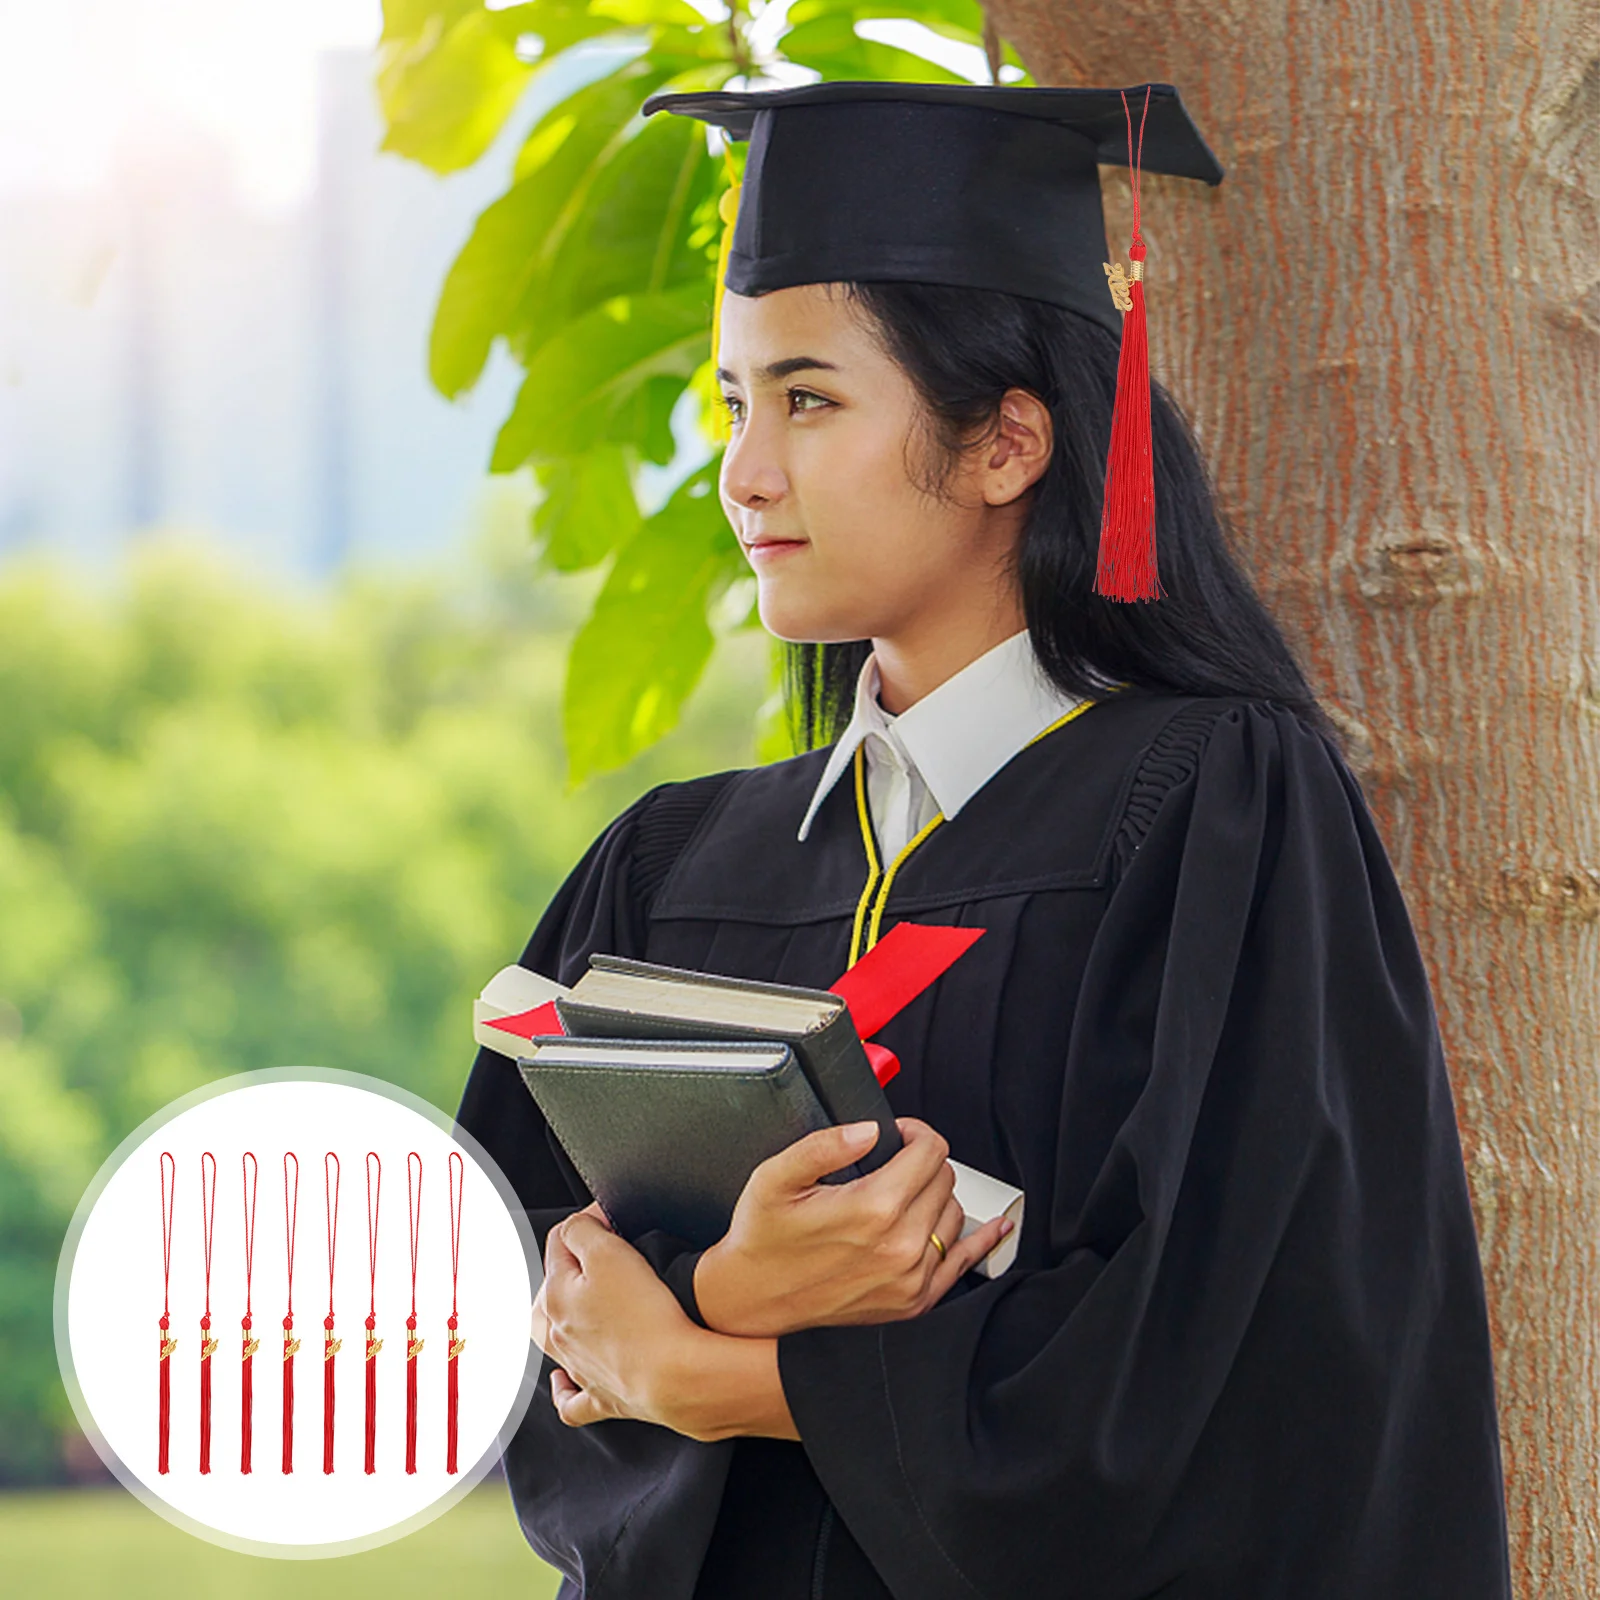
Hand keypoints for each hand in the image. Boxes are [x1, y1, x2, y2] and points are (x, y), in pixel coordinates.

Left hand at [537, 1201, 700, 1430]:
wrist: (674, 1376)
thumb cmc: (645, 1315)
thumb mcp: (609, 1252)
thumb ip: (583, 1229)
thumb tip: (576, 1224)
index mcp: (555, 1297)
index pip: (560, 1243)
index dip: (589, 1221)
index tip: (613, 1218)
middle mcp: (559, 1334)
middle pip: (548, 1292)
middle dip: (566, 1268)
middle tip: (596, 1254)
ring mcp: (579, 1368)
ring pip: (551, 1340)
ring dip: (558, 1318)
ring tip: (573, 1305)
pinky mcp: (602, 1397)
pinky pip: (571, 1398)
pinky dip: (563, 1389)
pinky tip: (563, 1381)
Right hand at [693, 1117, 1012, 1336]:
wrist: (752, 1303)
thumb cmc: (761, 1238)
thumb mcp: (775, 1178)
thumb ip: (824, 1145)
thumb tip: (871, 1129)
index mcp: (871, 1209)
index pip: (929, 1151)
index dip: (915, 1132)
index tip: (898, 1133)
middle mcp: (899, 1246)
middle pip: (945, 1179)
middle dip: (923, 1162)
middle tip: (895, 1161)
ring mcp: (910, 1279)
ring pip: (955, 1214)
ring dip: (936, 1196)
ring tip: (904, 1193)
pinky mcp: (913, 1302)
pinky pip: (964, 1264)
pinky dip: (981, 1241)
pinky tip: (996, 1227)